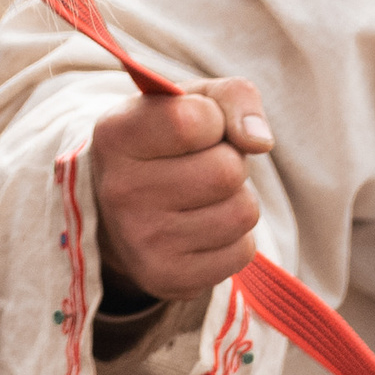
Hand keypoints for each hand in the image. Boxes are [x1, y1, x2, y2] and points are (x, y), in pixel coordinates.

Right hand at [93, 78, 272, 301]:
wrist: (119, 210)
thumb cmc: (164, 143)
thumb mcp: (189, 102)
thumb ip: (232, 97)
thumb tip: (260, 142)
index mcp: (115, 135)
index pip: (194, 120)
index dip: (214, 118)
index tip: (197, 124)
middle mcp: (121, 190)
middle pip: (227, 171)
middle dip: (230, 162)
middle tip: (201, 165)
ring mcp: (142, 240)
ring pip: (242, 212)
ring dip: (235, 200)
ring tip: (202, 196)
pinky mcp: (167, 278)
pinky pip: (242, 252)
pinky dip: (233, 237)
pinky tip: (201, 228)